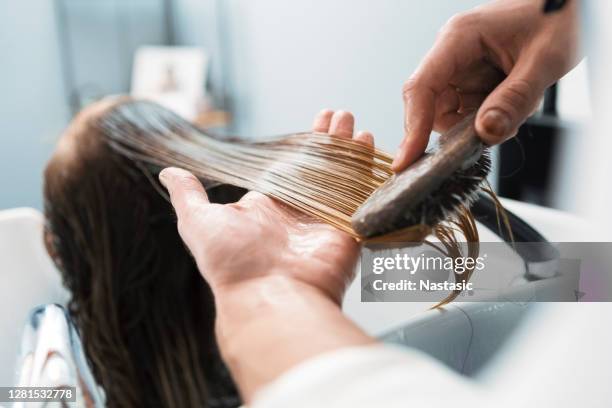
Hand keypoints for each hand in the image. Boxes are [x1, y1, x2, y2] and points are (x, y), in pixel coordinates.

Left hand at [159, 110, 372, 304]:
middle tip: (342, 115)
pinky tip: (370, 146)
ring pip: (342, 176)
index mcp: (269, 207)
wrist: (268, 296)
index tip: (317, 120)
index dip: (305, 144)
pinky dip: (367, 170)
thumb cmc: (231, 262)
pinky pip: (360, 195)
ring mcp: (325, 221)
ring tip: (353, 121)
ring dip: (349, 148)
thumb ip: (189, 195)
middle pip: (321, 167)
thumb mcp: (199, 222)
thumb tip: (169, 173)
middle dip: (331, 140)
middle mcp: (299, 212)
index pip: (292, 167)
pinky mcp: (347, 229)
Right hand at [393, 0, 579, 170]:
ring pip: (450, 113)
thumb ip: (515, 98)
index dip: (413, 127)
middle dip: (458, 129)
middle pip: (431, 106)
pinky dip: (488, 119)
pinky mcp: (472, 79)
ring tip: (517, 110)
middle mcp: (452, 53)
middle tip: (492, 135)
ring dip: (477, 125)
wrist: (571, 5)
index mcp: (459, 38)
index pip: (421, 88)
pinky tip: (514, 106)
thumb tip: (485, 132)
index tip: (409, 159)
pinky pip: (467, 111)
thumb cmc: (557, 15)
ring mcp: (461, 67)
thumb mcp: (545, 59)